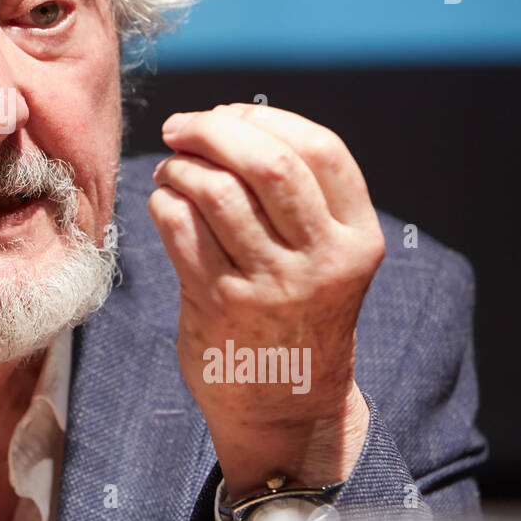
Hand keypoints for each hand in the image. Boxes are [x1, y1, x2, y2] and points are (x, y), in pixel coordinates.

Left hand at [147, 103, 384, 501]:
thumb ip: (298, 194)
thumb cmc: (298, 310)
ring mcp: (269, 285)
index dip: (264, 118)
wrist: (286, 407)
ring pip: (216, 191)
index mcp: (357, 237)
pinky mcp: (218, 304)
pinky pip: (180, 227)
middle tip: (181, 126)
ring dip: (181, 166)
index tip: (227, 113)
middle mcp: (320, 260)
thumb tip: (226, 119)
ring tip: (172, 169)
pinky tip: (165, 204)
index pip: (321, 149)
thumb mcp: (326, 255)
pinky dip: (164, 201)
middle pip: (267, 163)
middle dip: (214, 129)